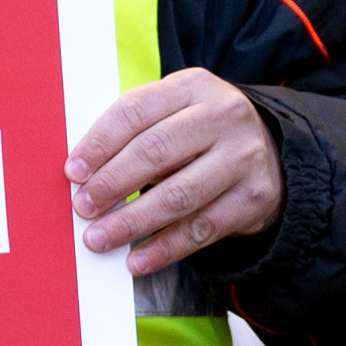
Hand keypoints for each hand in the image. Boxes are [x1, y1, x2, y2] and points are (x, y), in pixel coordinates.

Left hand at [70, 69, 286, 275]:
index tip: (73, 172)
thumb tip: (84, 173)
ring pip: (178, 196)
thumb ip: (136, 130)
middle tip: (83, 208)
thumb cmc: (202, 133)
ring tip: (100, 238)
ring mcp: (243, 158)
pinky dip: (165, 248)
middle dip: (111, 184)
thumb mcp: (176, 111)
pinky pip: (201, 229)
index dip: (99, 144)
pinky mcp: (253, 198)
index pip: (135, 112)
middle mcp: (223, 116)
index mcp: (193, 86)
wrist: (272, 153)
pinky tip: (137, 260)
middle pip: (155, 152)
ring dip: (132, 222)